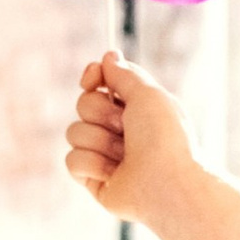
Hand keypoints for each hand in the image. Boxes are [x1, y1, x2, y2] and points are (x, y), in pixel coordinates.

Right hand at [66, 53, 194, 235]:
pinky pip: (72, 160)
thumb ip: (124, 74)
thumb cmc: (165, 138)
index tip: (93, 78)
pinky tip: (114, 174)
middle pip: (83, 104)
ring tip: (124, 156)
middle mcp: (119, 129)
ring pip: (74, 132)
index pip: (99, 83)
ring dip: (99, 141)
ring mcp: (104, 154)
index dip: (93, 78)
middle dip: (100, 113)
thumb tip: (109, 56)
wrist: (168, 184)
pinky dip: (92, 164)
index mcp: (135, 107)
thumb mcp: (148, 94)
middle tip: (124, 127)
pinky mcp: (93, 178)